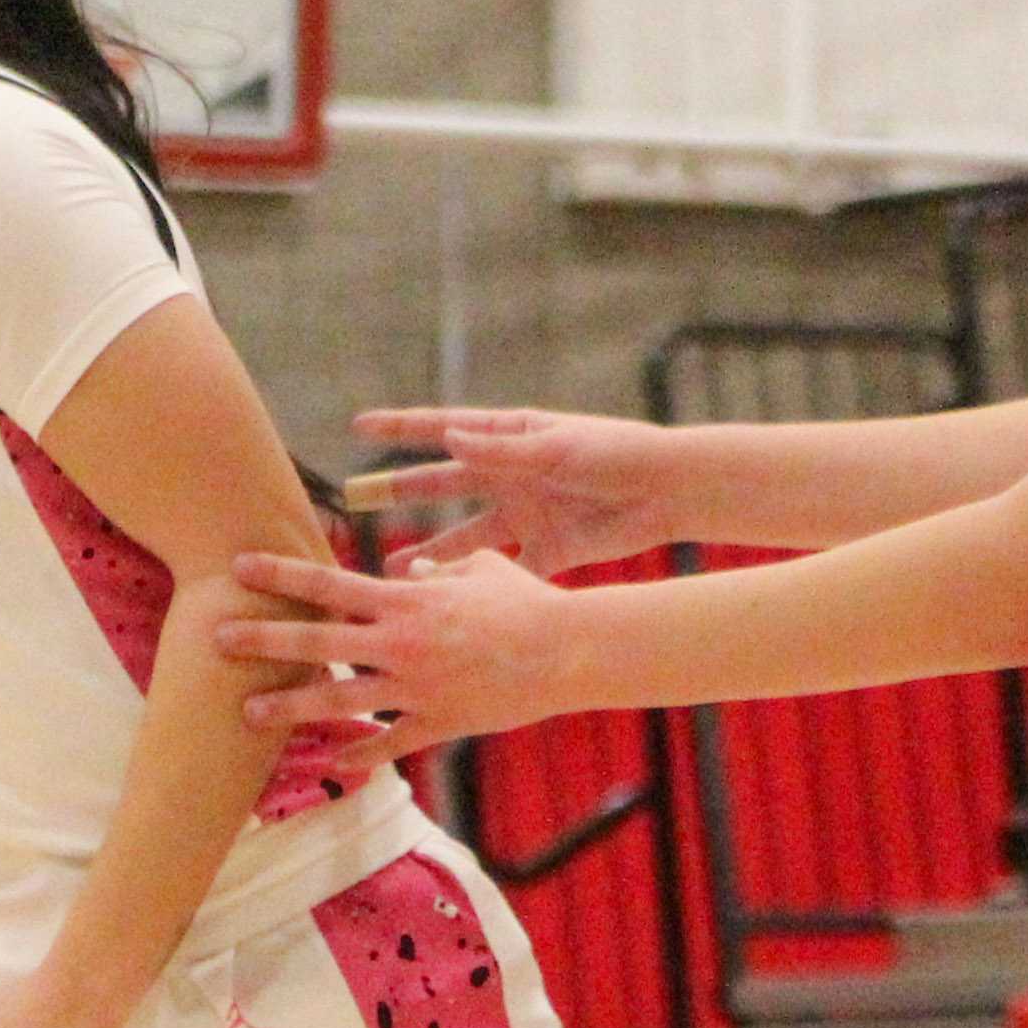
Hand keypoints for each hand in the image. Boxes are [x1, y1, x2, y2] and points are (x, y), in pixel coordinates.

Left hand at [214, 548, 597, 750]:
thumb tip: (412, 567)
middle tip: (216, 639)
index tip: (239, 567)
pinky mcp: (438, 723)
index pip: (328, 582)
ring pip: (339, 702)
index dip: (280, 574)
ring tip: (248, 714)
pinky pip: (390, 744)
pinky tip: (333, 764)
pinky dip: (361, 755)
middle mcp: (400, 643)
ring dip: (290, 709)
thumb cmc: (526, 600)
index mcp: (406, 599)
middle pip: (316, 643)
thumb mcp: (479, 567)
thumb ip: (439, 569)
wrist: (567, 650)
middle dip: (262, 640)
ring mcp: (416, 688)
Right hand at [341, 406, 684, 574]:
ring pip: (466, 536)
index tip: (359, 426)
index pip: (445, 429)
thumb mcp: (556, 449)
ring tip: (395, 570)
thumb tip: (448, 437)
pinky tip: (453, 601)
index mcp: (512, 437)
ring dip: (434, 553)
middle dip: (402, 492)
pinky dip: (479, 586)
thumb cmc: (618, 455)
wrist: (669, 492)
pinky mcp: (546, 549)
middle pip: (445, 484)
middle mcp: (511, 474)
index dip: (401, 429)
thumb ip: (502, 450)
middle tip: (357, 501)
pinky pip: (503, 570)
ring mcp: (525, 514)